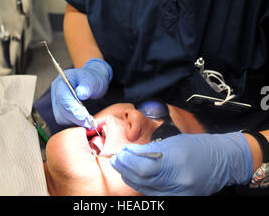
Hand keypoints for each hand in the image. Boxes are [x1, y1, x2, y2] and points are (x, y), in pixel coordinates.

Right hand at [51, 58, 112, 126]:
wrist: (92, 81)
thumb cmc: (92, 79)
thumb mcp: (92, 81)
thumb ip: (86, 87)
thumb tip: (80, 94)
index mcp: (61, 81)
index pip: (62, 97)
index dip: (72, 108)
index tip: (84, 116)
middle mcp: (56, 91)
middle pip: (61, 109)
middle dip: (75, 117)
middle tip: (90, 122)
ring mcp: (56, 101)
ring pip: (61, 117)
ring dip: (75, 121)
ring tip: (89, 121)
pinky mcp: (60, 109)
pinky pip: (64, 119)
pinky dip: (74, 121)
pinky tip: (84, 120)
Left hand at [111, 132, 252, 195]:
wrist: (223, 160)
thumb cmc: (200, 147)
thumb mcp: (174, 142)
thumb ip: (152, 149)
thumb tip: (132, 153)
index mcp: (176, 162)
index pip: (144, 166)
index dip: (128, 161)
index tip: (121, 153)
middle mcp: (178, 181)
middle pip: (143, 180)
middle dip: (126, 169)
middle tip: (118, 159)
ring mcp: (181, 193)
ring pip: (147, 190)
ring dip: (133, 178)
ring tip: (124, 167)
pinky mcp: (182, 199)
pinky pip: (157, 195)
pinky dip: (145, 187)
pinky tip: (138, 178)